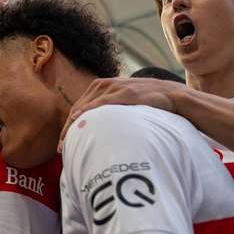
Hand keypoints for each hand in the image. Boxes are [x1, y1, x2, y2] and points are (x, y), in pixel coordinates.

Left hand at [58, 77, 183, 151]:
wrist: (172, 95)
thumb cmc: (146, 103)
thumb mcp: (123, 105)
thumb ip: (108, 112)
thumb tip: (96, 134)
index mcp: (102, 87)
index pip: (78, 108)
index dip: (68, 126)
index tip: (63, 145)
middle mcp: (105, 84)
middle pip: (78, 108)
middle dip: (68, 129)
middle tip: (61, 149)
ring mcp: (116, 87)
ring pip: (87, 106)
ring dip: (75, 124)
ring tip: (68, 141)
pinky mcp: (126, 92)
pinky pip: (104, 101)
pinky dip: (91, 109)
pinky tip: (81, 118)